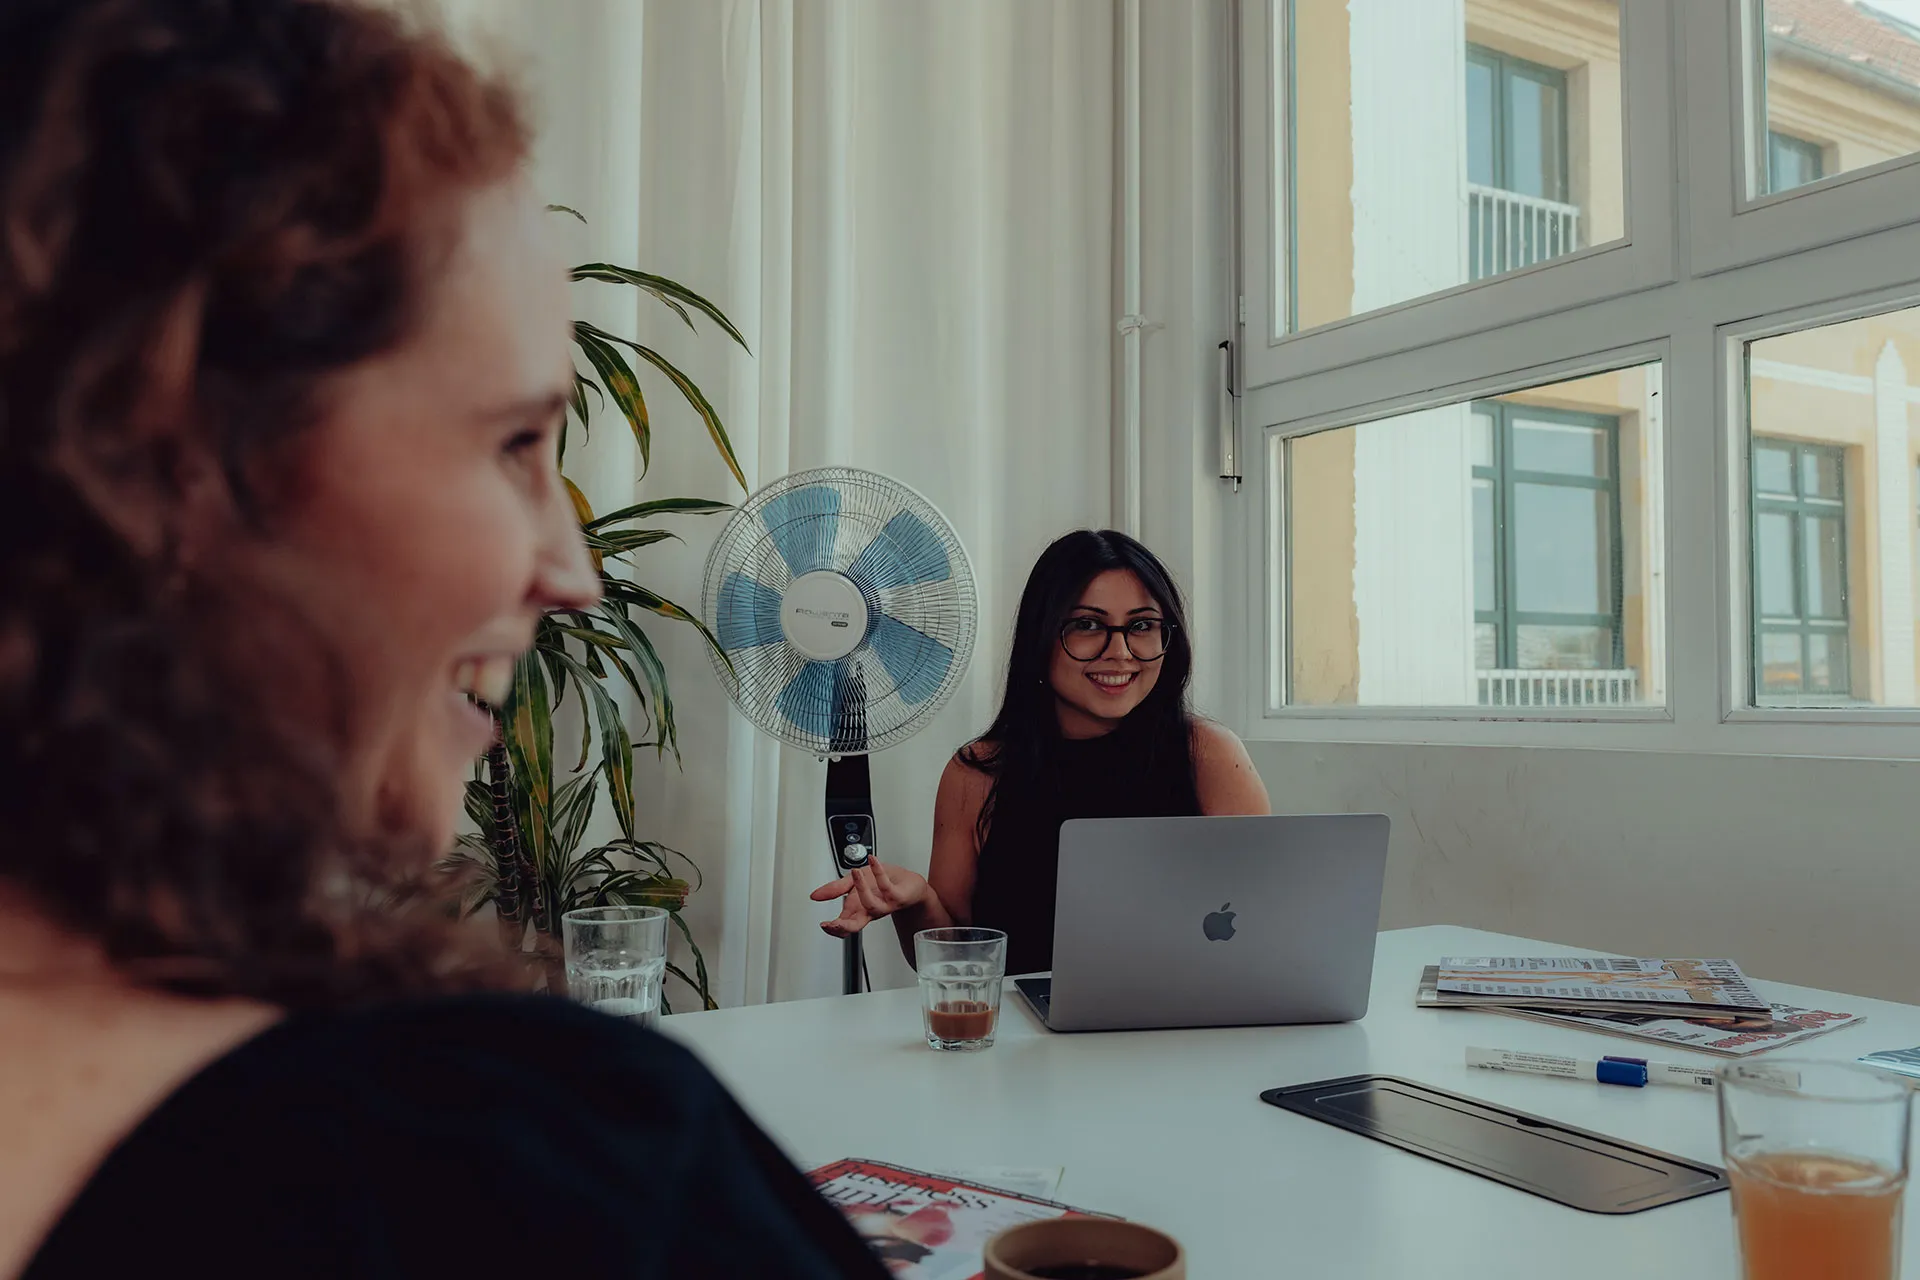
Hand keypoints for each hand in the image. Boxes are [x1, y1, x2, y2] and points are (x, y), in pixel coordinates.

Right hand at [809, 856, 928, 937]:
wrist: (908, 883)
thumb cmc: (881, 885)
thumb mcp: (853, 883)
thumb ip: (834, 889)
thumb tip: (814, 896)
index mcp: (858, 910)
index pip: (844, 926)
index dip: (833, 928)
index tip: (823, 925)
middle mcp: (870, 910)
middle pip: (856, 926)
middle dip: (843, 926)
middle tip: (832, 924)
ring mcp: (884, 905)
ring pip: (871, 906)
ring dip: (862, 889)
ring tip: (854, 873)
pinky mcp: (897, 896)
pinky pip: (887, 887)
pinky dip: (879, 872)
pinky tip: (873, 861)